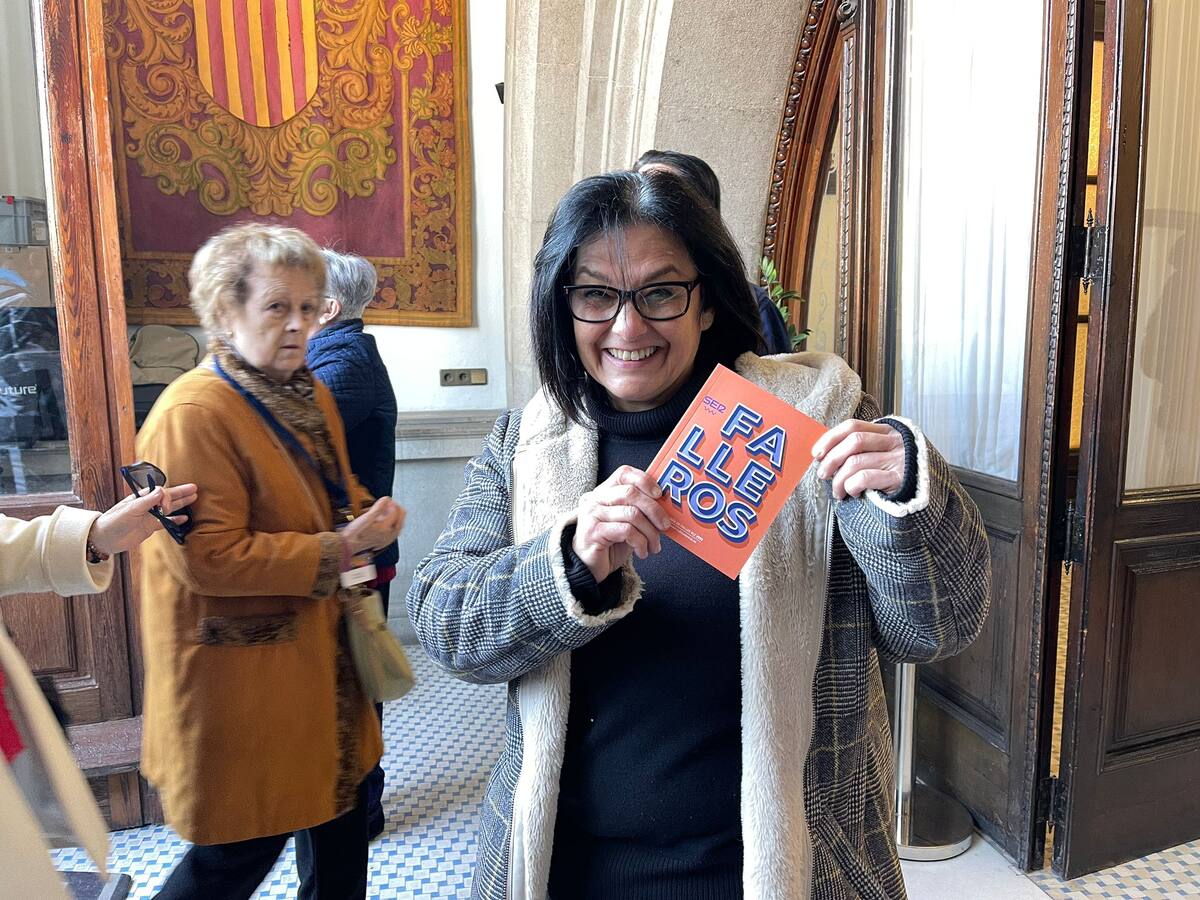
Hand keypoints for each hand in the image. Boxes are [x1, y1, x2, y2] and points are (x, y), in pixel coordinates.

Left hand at [88, 482, 198, 556]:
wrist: (105, 539)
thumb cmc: (113, 521)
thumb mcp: (130, 510)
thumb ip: (147, 501)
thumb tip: (162, 490)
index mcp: (142, 498)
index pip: (161, 492)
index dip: (168, 498)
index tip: (166, 508)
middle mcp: (148, 505)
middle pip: (168, 497)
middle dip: (181, 492)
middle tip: (194, 488)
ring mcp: (150, 516)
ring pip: (170, 508)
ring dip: (181, 504)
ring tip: (194, 498)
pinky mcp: (150, 527)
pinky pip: (166, 522)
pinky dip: (175, 520)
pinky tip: (184, 518)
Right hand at [341, 497, 405, 554]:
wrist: (348, 545)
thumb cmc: (355, 533)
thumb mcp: (367, 517)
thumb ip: (378, 508)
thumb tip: (386, 499)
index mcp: (386, 529)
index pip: (394, 512)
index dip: (391, 503)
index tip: (387, 499)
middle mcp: (389, 536)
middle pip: (400, 520)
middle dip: (396, 510)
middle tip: (391, 503)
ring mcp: (386, 540)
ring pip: (398, 526)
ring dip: (395, 517)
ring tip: (389, 511)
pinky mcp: (383, 543)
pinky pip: (393, 532)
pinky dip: (392, 525)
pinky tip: (387, 522)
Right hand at [572, 465, 671, 582]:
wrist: (588, 567)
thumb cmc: (610, 543)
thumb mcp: (626, 522)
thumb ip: (639, 510)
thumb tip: (666, 507)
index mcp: (603, 492)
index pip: (624, 473)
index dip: (644, 480)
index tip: (660, 494)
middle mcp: (595, 499)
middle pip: (631, 493)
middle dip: (654, 510)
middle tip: (665, 526)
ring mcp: (592, 515)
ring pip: (632, 514)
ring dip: (650, 532)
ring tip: (654, 546)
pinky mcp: (593, 532)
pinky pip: (626, 531)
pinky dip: (640, 542)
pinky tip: (642, 552)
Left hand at [812, 420, 904, 499]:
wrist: (927, 492)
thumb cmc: (897, 473)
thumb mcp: (883, 452)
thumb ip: (862, 448)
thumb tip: (825, 454)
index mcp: (886, 431)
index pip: (852, 426)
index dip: (830, 438)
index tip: (816, 453)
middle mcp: (893, 442)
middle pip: (853, 441)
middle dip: (831, 459)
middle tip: (823, 474)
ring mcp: (898, 459)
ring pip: (856, 462)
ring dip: (839, 479)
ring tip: (837, 491)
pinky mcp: (899, 478)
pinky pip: (865, 478)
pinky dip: (851, 485)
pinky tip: (851, 492)